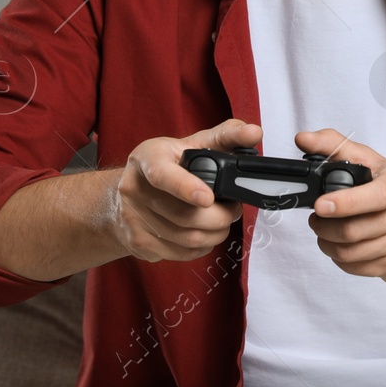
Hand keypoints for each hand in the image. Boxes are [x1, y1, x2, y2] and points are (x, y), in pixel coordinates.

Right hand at [106, 118, 257, 262]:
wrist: (131, 190)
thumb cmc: (170, 163)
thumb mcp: (194, 142)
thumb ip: (227, 135)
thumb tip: (254, 132)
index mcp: (147, 158)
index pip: (162, 175)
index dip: (186, 188)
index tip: (208, 198)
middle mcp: (133, 189)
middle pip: (184, 215)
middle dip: (220, 216)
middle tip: (233, 209)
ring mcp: (132, 219)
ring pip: (186, 239)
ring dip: (216, 233)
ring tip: (223, 220)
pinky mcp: (137, 244)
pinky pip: (180, 254)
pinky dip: (202, 247)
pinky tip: (206, 232)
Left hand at [300, 128, 385, 282]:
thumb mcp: (376, 163)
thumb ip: (337, 147)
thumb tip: (303, 138)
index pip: (376, 196)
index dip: (345, 202)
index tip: (320, 205)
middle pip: (354, 230)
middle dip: (324, 227)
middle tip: (316, 219)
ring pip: (351, 253)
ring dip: (327, 244)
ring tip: (325, 234)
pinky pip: (357, 268)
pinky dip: (340, 260)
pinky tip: (341, 247)